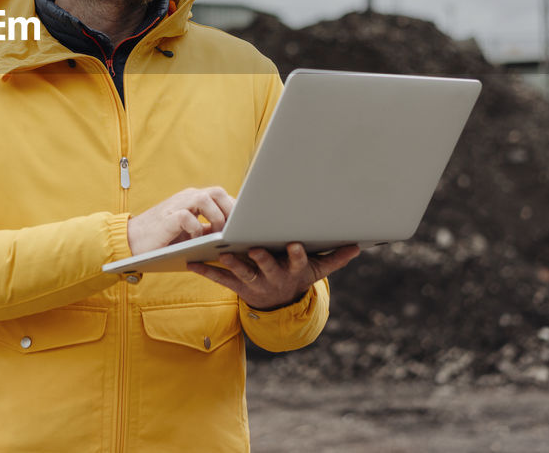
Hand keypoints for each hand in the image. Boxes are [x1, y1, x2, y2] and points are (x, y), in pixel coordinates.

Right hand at [127, 187, 234, 254]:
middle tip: (235, 230)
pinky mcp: (167, 217)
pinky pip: (187, 217)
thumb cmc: (164, 240)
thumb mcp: (190, 234)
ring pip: (205, 198)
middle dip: (230, 210)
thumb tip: (233, 239)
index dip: (234, 208)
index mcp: (193, 199)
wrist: (132, 242)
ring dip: (216, 218)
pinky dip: (195, 229)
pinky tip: (195, 239)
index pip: (221, 196)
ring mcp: (176, 205)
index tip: (244, 224)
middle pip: (217, 192)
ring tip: (217, 234)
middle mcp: (186, 198)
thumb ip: (207, 230)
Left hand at [187, 243, 359, 309]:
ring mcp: (254, 283)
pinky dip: (205, 271)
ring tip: (220, 254)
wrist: (280, 303)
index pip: (297, 262)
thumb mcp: (317, 268)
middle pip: (267, 268)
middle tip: (254, 248)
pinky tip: (191, 263)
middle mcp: (273, 278)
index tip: (296, 244)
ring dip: (232, 264)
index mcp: (293, 270)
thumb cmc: (298, 275)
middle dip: (262, 259)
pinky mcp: (237, 286)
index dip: (297, 255)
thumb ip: (335, 257)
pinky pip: (220, 279)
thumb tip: (357, 246)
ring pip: (242, 274)